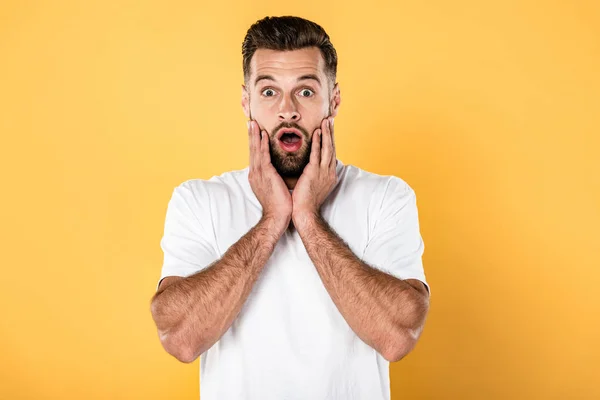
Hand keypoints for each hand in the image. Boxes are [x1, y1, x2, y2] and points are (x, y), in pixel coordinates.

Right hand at [247, 120, 292, 234]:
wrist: (277, 217)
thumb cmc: (279, 205)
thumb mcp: (273, 188)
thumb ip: (273, 177)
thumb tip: (277, 172)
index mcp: (257, 176)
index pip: (255, 156)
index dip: (254, 143)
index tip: (254, 132)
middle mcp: (255, 173)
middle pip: (252, 150)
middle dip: (251, 136)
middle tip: (250, 122)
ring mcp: (259, 174)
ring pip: (255, 150)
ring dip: (255, 136)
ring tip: (254, 123)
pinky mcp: (266, 175)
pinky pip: (263, 156)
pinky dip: (262, 145)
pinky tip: (263, 135)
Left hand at [292, 116, 336, 223]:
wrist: (305, 213)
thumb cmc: (306, 202)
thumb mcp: (313, 186)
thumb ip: (314, 174)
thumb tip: (310, 168)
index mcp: (329, 175)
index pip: (330, 153)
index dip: (330, 140)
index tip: (328, 129)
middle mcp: (329, 172)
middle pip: (332, 148)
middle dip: (331, 133)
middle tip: (331, 120)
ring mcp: (323, 172)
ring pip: (327, 148)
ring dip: (327, 133)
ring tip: (326, 121)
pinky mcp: (314, 173)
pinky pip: (316, 154)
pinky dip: (318, 142)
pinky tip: (317, 132)